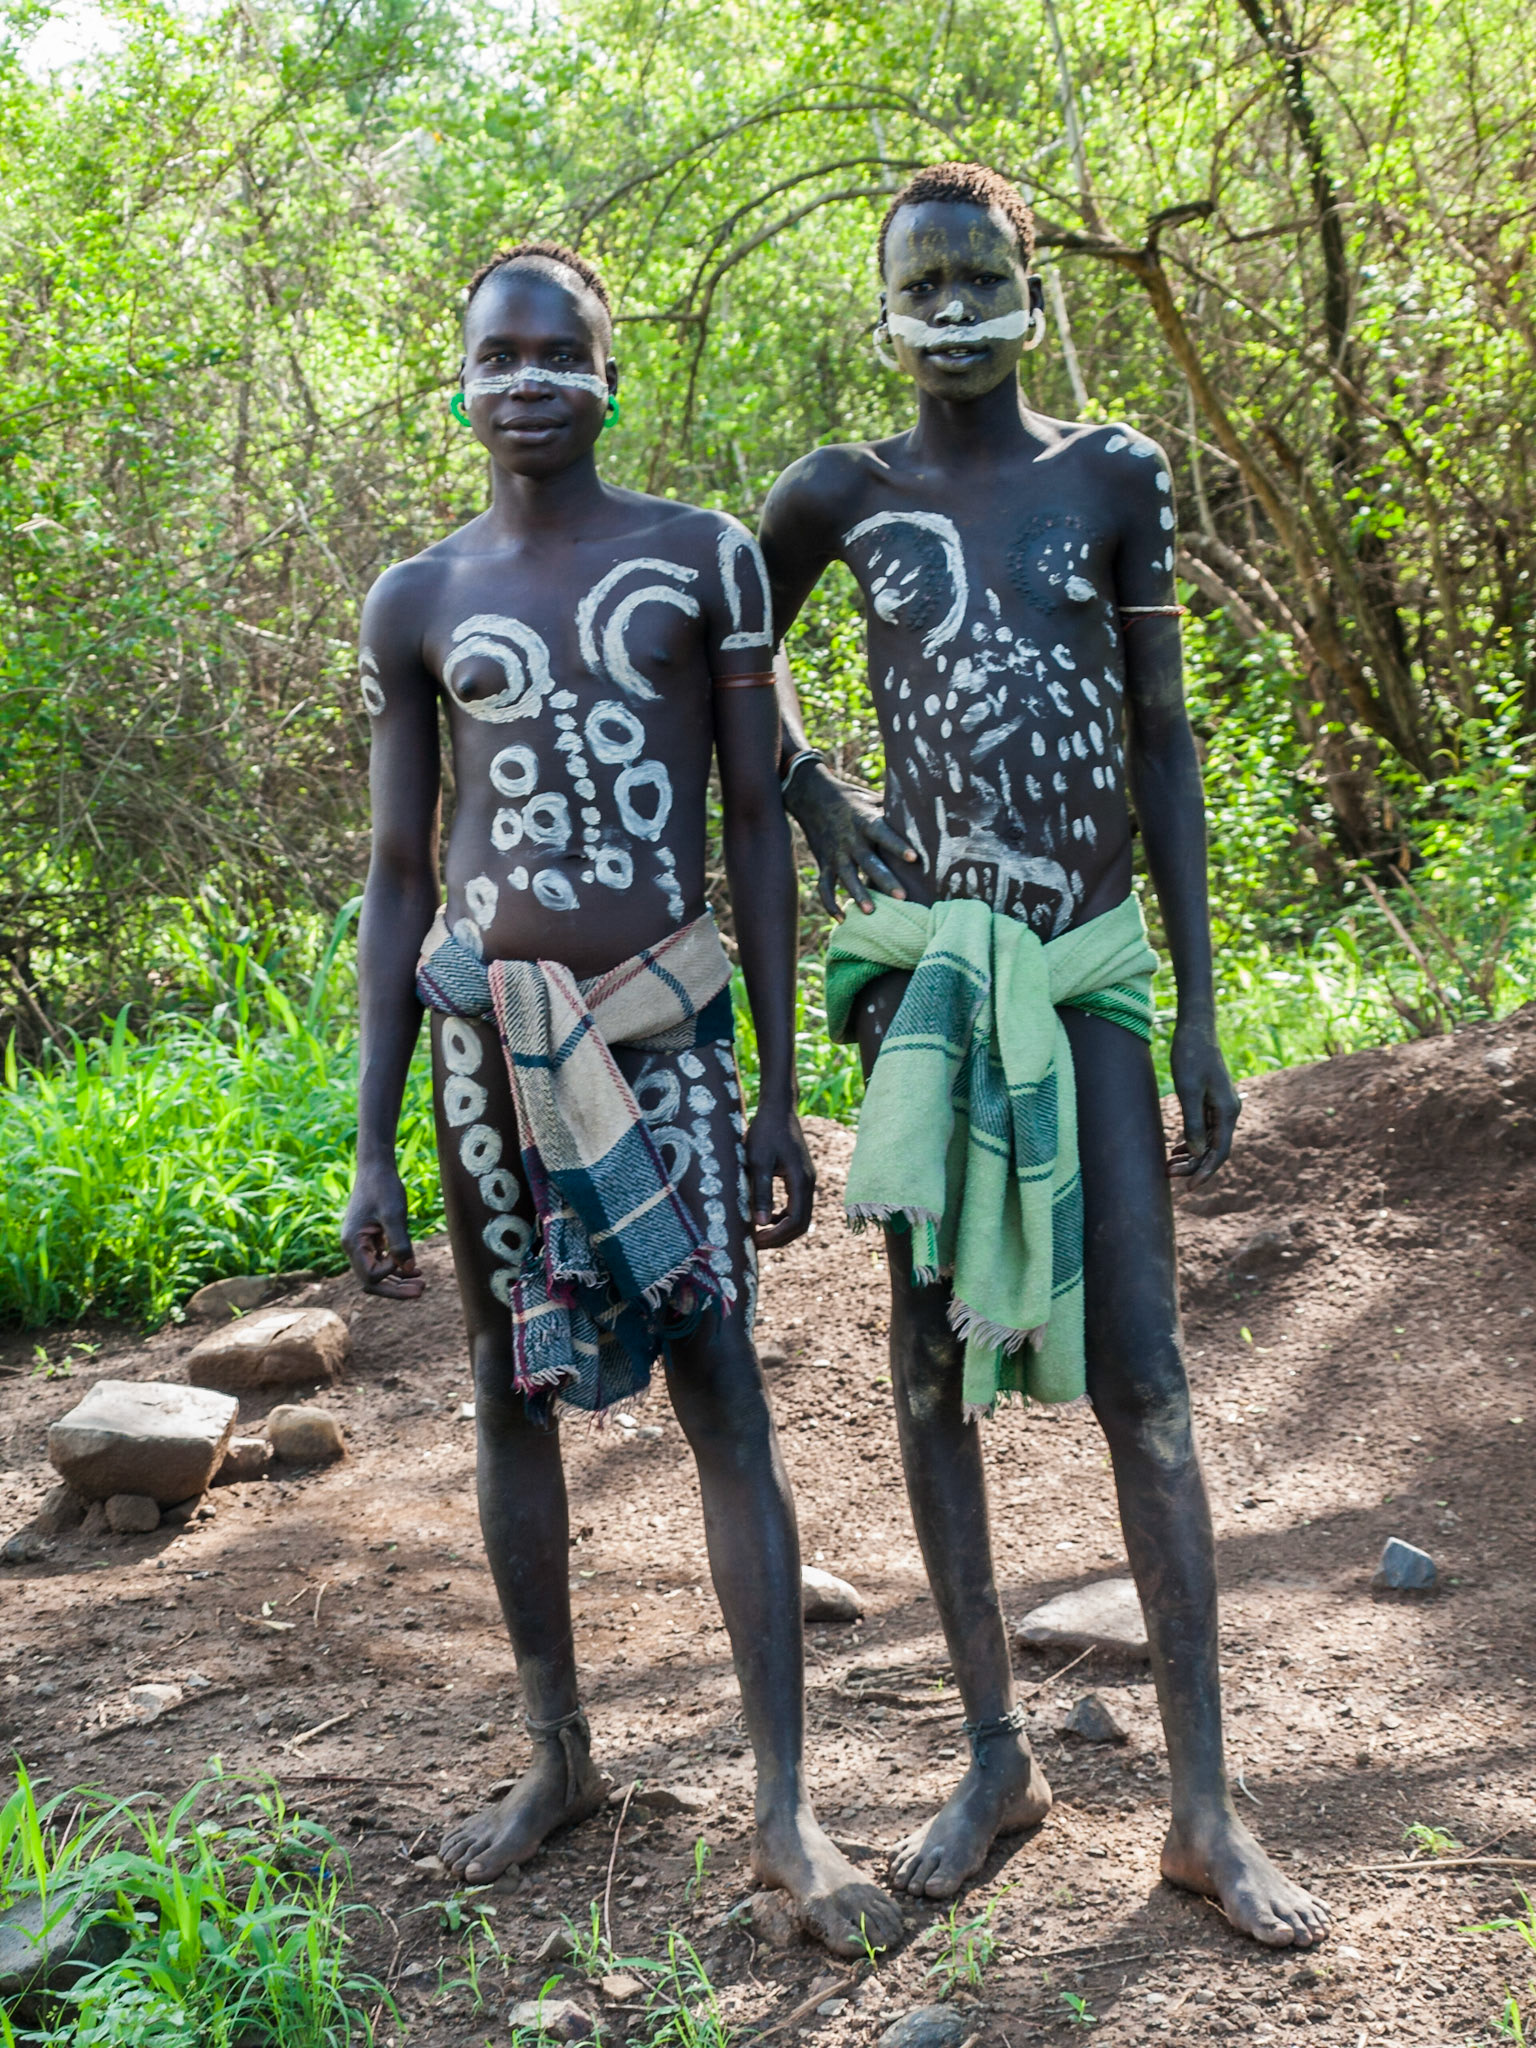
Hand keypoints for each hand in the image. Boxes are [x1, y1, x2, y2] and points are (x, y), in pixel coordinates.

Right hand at [341, 1162, 425, 1297]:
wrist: (377, 1167)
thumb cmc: (384, 1187)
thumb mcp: (394, 1214)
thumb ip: (400, 1243)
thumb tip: (408, 1271)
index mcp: (353, 1243)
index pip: (370, 1277)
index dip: (390, 1275)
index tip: (408, 1262)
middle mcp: (353, 1247)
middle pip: (371, 1281)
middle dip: (395, 1289)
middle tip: (421, 1291)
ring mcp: (360, 1243)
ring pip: (377, 1273)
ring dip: (398, 1280)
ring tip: (422, 1284)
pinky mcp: (370, 1238)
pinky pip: (381, 1260)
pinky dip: (396, 1267)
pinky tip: (415, 1269)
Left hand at [746, 1108, 815, 1249]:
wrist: (778, 1109)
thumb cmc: (765, 1132)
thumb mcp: (758, 1162)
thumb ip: (761, 1193)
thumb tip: (761, 1224)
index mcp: (801, 1181)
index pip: (795, 1221)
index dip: (776, 1237)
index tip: (755, 1242)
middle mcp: (809, 1183)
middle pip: (802, 1224)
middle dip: (780, 1238)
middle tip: (756, 1245)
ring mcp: (807, 1180)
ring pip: (801, 1216)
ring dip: (782, 1229)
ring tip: (759, 1235)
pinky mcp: (801, 1176)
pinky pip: (797, 1205)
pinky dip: (784, 1217)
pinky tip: (766, 1217)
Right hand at [785, 760, 918, 918]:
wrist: (811, 796)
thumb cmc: (850, 798)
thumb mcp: (870, 799)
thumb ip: (891, 810)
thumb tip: (922, 815)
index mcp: (864, 821)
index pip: (883, 834)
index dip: (897, 846)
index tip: (914, 858)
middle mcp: (850, 839)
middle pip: (868, 862)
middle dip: (884, 880)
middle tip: (902, 897)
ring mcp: (835, 853)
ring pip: (846, 877)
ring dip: (858, 895)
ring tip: (871, 912)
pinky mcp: (824, 863)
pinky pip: (824, 887)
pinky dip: (830, 904)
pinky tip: (842, 919)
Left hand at [1167, 1020, 1240, 1183]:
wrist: (1195, 1030)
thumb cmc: (1190, 1056)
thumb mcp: (1188, 1091)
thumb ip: (1193, 1122)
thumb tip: (1196, 1153)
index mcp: (1227, 1111)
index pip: (1219, 1152)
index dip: (1205, 1172)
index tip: (1189, 1188)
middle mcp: (1229, 1112)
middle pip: (1214, 1150)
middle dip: (1193, 1166)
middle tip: (1167, 1174)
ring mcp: (1221, 1107)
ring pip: (1208, 1141)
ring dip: (1190, 1156)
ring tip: (1168, 1166)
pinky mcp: (1211, 1102)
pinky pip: (1204, 1130)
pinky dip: (1190, 1142)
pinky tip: (1175, 1150)